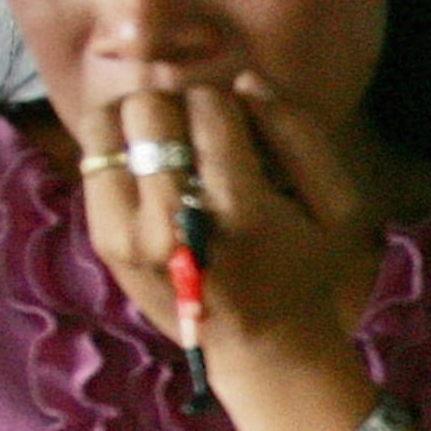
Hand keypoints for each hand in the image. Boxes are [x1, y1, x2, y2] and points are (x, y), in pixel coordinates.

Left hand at [67, 75, 380, 373]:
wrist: (261, 351)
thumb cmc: (307, 272)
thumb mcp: (337, 206)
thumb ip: (300, 133)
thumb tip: (245, 80)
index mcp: (237, 209)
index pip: (210, 106)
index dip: (230, 107)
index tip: (243, 135)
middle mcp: (171, 219)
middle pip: (151, 105)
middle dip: (180, 107)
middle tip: (201, 136)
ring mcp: (128, 232)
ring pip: (110, 123)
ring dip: (140, 121)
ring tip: (167, 144)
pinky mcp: (104, 238)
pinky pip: (93, 157)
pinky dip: (118, 146)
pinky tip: (148, 166)